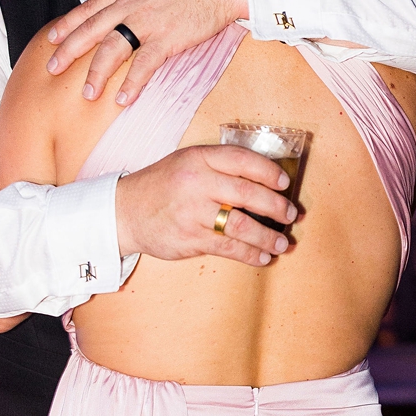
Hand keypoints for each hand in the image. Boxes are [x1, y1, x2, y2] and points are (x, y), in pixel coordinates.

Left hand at [46, 0, 246, 105]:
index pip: (89, 8)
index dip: (68, 24)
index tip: (51, 38)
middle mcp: (131, 3)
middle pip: (91, 29)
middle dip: (68, 50)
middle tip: (52, 69)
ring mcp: (148, 21)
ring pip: (111, 49)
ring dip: (96, 74)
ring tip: (87, 94)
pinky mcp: (168, 38)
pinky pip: (144, 65)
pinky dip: (132, 83)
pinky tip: (123, 99)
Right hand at [115, 145, 295, 267]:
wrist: (124, 211)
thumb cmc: (162, 186)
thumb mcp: (186, 163)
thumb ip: (218, 168)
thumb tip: (264, 182)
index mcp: (199, 158)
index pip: (243, 161)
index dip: (269, 172)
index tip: (284, 184)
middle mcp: (197, 182)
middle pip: (248, 193)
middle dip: (276, 207)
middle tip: (291, 215)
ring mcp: (193, 212)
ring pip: (242, 225)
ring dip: (268, 237)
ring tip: (282, 243)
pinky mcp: (190, 238)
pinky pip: (228, 248)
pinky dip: (250, 254)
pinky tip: (262, 257)